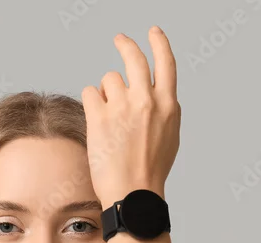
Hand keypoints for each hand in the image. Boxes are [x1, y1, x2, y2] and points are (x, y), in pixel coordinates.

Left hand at [81, 26, 180, 208]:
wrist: (132, 193)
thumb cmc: (150, 171)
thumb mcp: (170, 137)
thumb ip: (164, 111)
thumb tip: (155, 94)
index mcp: (168, 105)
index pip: (166, 63)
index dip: (159, 43)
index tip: (153, 32)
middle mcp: (146, 100)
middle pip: (134, 59)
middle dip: (125, 44)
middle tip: (119, 39)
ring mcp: (122, 106)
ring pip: (109, 79)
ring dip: (106, 92)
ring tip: (109, 118)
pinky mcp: (99, 116)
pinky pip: (89, 92)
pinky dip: (91, 102)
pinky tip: (96, 120)